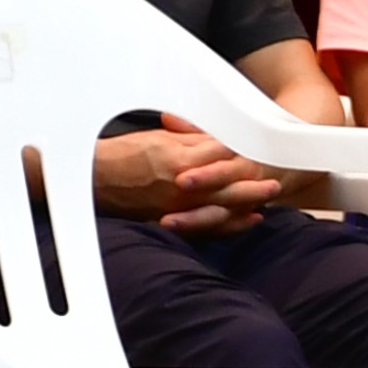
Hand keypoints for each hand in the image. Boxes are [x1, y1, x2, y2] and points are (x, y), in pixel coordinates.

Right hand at [93, 124, 280, 233]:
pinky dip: (230, 224)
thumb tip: (216, 144)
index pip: (222, 156)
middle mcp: (182, 186)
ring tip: (267, 200)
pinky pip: (208, 226)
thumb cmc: (121, 156)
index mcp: (180, 159)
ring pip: (223, 207)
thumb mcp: (158, 140)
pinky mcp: (170, 220)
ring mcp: (178, 206)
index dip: (242, 152)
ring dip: (247, 203)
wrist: (93, 179)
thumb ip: (189, 142)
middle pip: (229, 184)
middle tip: (274, 180)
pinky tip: (246, 221)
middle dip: (253, 182)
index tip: (258, 149)